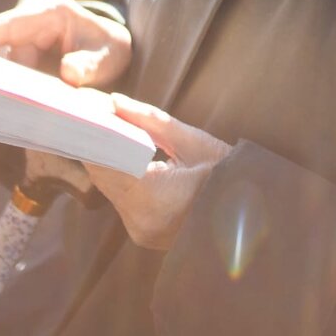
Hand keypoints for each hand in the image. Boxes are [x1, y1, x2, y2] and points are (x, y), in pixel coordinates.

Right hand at [0, 0, 131, 88]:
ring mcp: (28, 37)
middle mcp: (34, 20)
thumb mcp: (109, 58)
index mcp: (52, 11)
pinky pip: (11, 70)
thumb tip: (68, 74)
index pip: (8, 25)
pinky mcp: (26, 53)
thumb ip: (90, 66)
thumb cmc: (111, 50)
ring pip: (3, 62)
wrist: (116, 51)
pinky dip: (6, 86)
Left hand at [84, 94, 231, 250]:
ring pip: (108, 187)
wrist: (252, 216)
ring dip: (105, 159)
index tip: (83, 109)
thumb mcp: (193, 141)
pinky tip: (118, 153)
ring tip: (104, 127)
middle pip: (102, 175)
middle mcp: (140, 221)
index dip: (92, 135)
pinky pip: (121, 199)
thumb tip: (113, 101)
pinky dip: (118, 175)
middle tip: (89, 111)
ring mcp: (141, 232)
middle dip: (97, 144)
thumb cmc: (230, 175)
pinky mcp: (143, 234)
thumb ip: (150, 121)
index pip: (105, 162)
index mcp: (153, 198)